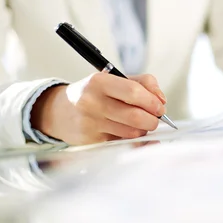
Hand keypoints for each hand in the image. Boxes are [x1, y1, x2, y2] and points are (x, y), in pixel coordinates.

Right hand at [31, 73, 166, 144]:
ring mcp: (90, 123)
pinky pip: (123, 142)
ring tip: (141, 124)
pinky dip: (133, 139)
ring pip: (131, 132)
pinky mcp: (92, 140)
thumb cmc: (94, 94)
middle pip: (135, 115)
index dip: (152, 101)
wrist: (61, 111)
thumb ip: (142, 83)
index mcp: (98, 82)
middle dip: (153, 119)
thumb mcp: (113, 79)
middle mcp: (91, 102)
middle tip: (155, 118)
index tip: (160, 106)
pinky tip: (130, 132)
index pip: (134, 92)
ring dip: (144, 130)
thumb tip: (161, 99)